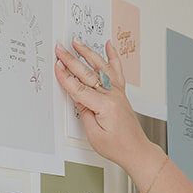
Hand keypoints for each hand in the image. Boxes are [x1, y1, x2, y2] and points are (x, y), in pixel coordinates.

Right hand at [54, 38, 156, 177]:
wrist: (136, 150)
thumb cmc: (118, 147)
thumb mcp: (94, 134)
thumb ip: (84, 112)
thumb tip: (76, 97)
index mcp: (105, 106)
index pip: (79, 89)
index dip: (66, 78)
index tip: (56, 66)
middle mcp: (113, 95)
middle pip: (88, 74)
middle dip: (71, 60)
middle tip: (60, 49)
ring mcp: (118, 92)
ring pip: (101, 67)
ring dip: (88, 53)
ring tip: (77, 42)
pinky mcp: (121, 93)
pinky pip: (117, 70)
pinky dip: (113, 56)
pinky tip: (109, 45)